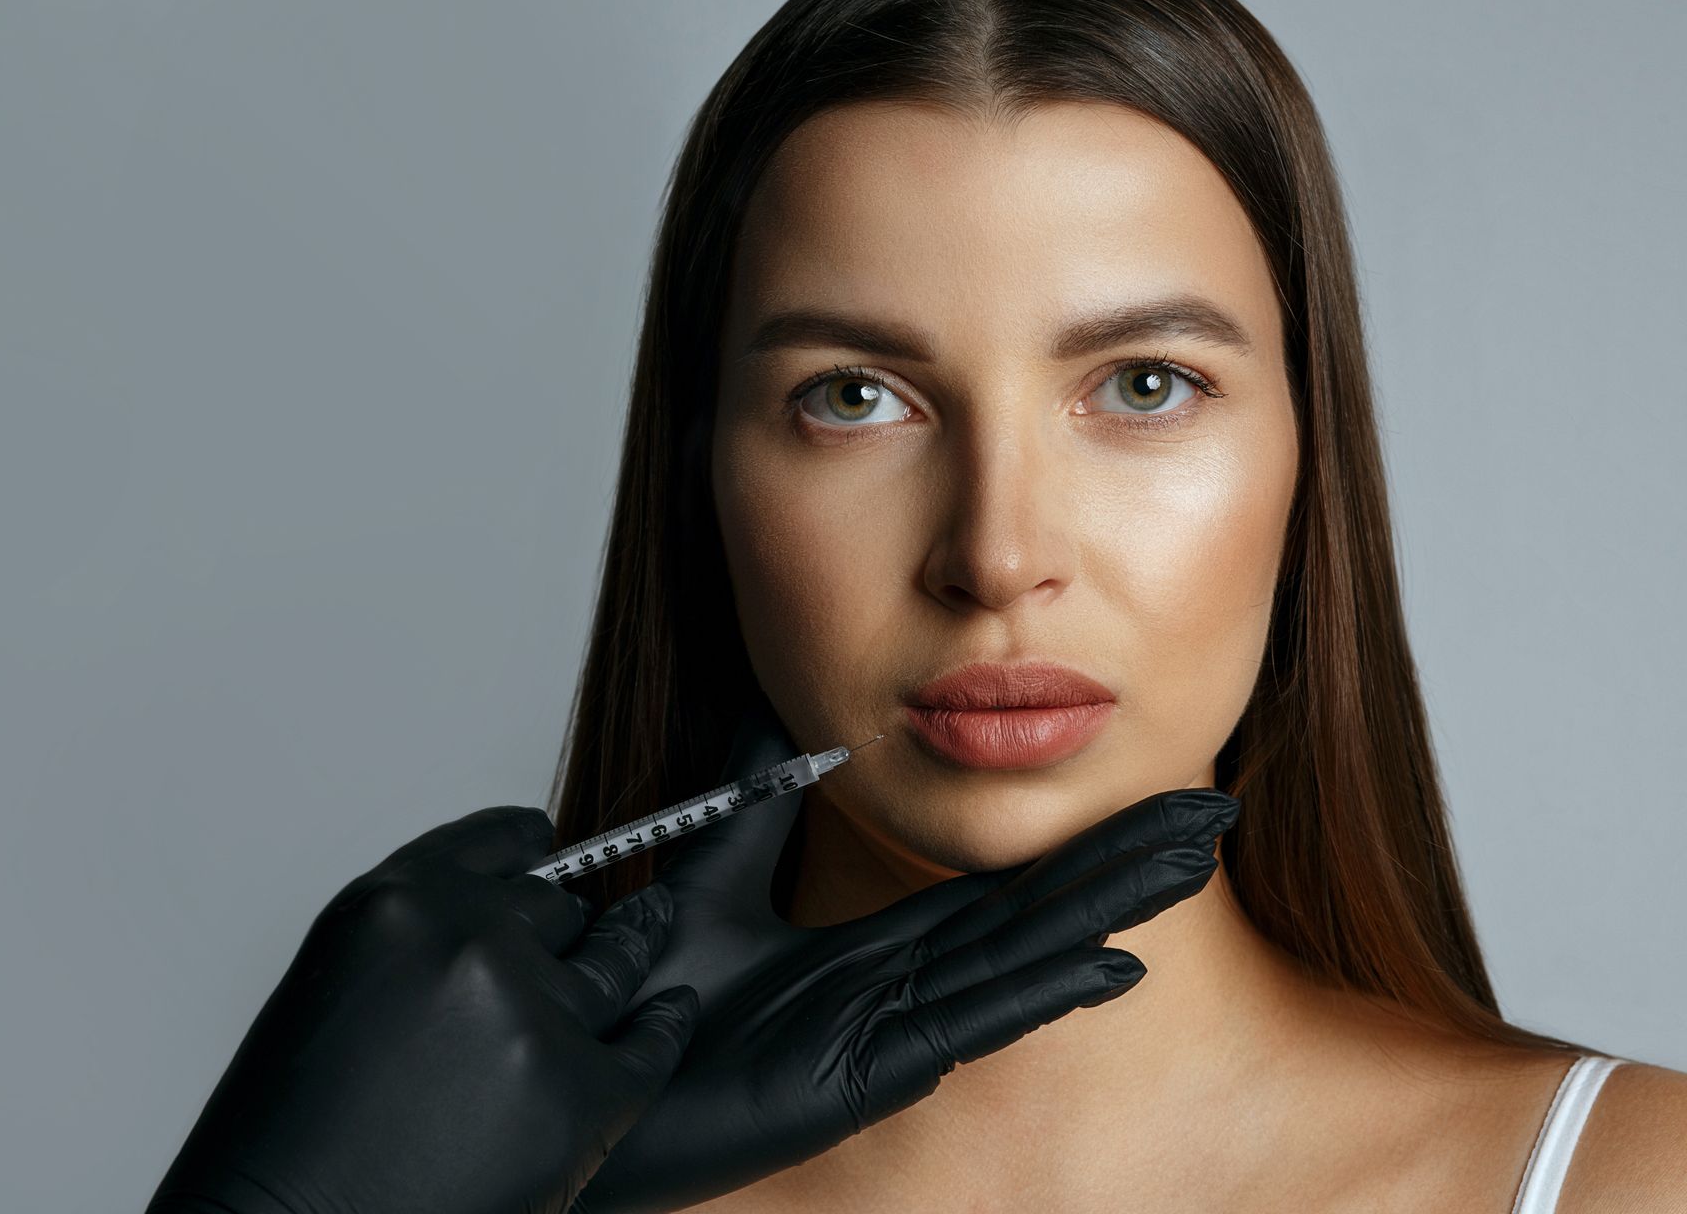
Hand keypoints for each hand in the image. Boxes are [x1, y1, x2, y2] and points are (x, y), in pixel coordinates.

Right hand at [146, 805, 700, 1213]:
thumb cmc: (292, 1138)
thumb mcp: (332, 989)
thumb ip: (410, 942)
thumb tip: (479, 928)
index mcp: (397, 904)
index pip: (491, 844)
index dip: (527, 842)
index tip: (546, 840)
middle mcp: (470, 941)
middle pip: (556, 906)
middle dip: (566, 921)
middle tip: (589, 920)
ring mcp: (533, 1015)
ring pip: (610, 961)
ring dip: (630, 946)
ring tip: (653, 923)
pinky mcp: (581, 1094)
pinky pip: (650, 1042)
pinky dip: (665, 1026)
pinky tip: (674, 1009)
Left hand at [568, 692, 1239, 1213]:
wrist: (578, 1075)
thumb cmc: (638, 1003)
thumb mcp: (705, 879)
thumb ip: (751, 804)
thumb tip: (780, 710)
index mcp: (868, 951)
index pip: (991, 890)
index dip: (1066, 845)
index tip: (1136, 798)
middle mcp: (895, 990)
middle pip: (1029, 917)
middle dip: (1117, 867)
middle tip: (1208, 817)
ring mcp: (889, 1035)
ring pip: (1018, 961)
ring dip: (1104, 912)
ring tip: (1183, 865)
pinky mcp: (865, 1074)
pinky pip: (968, 1025)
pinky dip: (1040, 991)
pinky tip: (1109, 963)